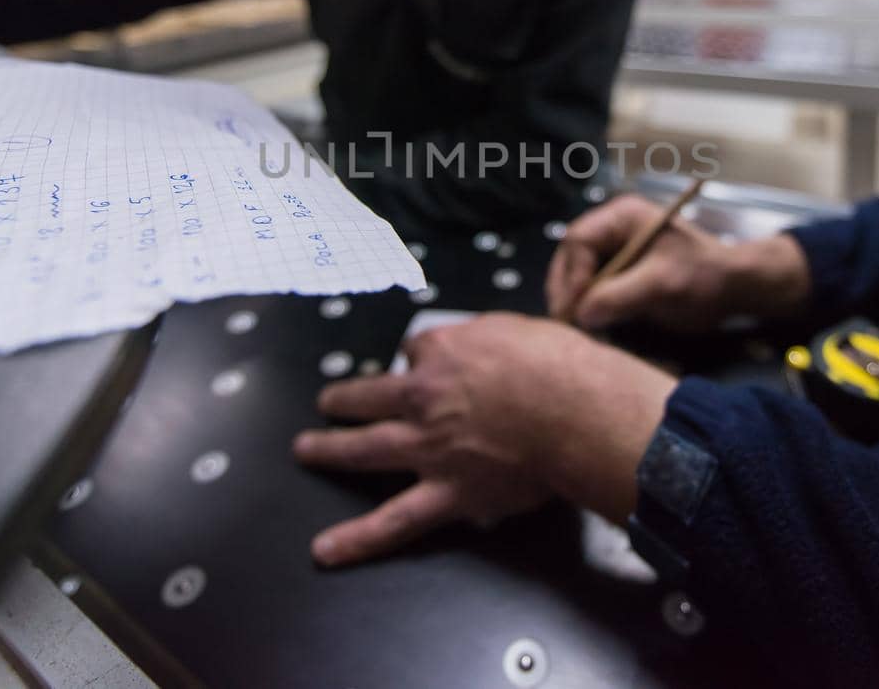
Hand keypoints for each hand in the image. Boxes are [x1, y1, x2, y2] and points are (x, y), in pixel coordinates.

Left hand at [293, 312, 677, 566]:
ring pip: (365, 448)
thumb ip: (492, 338)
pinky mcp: (445, 492)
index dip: (421, 358)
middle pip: (371, 394)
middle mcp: (424, 399)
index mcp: (443, 354)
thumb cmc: (559, 366)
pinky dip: (358, 538)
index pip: (418, 351)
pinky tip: (325, 550)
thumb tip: (490, 346)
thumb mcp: (520, 328)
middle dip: (345, 398)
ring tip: (305, 450)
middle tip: (327, 402)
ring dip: (329, 449)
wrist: (574, 411)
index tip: (424, 362)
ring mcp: (428, 449)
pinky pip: (395, 520)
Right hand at [545, 195, 812, 333]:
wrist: (734, 289)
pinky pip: (590, 289)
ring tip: (576, 330)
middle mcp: (612, 229)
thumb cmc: (704, 277)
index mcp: (622, 216)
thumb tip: (580, 314)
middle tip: (566, 324)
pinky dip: (586, 309)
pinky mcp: (618, 274)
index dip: (571, 275)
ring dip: (574, 302)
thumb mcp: (662, 284)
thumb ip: (620, 295)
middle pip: (571, 258)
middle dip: (567, 290)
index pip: (579, 240)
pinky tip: (590, 328)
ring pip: (576, 276)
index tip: (574, 308)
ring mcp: (613, 251)